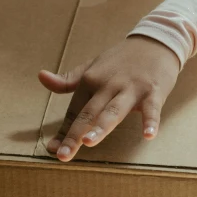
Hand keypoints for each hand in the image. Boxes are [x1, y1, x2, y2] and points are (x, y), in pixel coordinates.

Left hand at [38, 36, 180, 161]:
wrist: (155, 41)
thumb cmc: (121, 60)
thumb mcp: (91, 67)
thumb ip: (68, 80)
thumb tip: (40, 77)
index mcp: (90, 81)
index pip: (75, 111)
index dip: (63, 131)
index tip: (52, 149)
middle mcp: (108, 85)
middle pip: (89, 114)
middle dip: (75, 135)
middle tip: (63, 155)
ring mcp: (130, 88)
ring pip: (113, 111)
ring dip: (101, 127)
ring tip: (89, 142)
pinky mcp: (153, 90)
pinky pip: (151, 108)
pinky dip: (151, 120)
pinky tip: (149, 135)